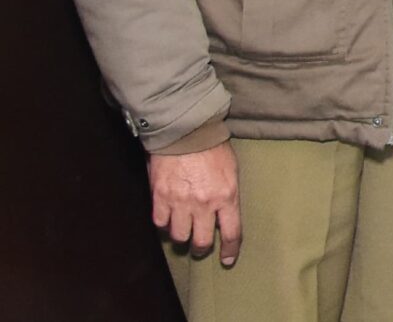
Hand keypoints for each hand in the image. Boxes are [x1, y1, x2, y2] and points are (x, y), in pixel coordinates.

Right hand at [149, 144, 242, 264]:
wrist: (186, 132)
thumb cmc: (212, 148)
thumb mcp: (231, 170)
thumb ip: (227, 194)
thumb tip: (222, 213)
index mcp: (227, 196)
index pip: (232, 232)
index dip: (230, 250)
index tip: (227, 260)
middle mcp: (204, 204)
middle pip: (202, 241)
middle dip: (201, 249)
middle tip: (200, 248)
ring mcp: (180, 202)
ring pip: (179, 236)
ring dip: (181, 238)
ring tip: (183, 233)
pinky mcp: (160, 198)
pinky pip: (160, 223)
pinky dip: (164, 224)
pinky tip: (168, 218)